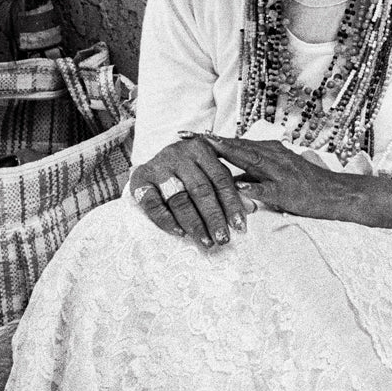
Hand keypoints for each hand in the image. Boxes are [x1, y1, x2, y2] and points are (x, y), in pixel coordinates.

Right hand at [128, 135, 248, 246]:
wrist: (151, 161)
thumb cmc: (189, 170)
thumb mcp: (209, 172)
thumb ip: (228, 187)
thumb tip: (252, 208)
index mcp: (201, 149)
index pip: (221, 179)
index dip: (232, 204)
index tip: (241, 227)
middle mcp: (179, 154)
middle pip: (201, 190)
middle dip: (215, 218)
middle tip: (224, 239)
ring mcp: (158, 166)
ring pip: (180, 199)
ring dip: (194, 224)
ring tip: (207, 242)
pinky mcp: (139, 179)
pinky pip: (153, 204)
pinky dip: (167, 220)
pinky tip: (180, 233)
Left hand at [200, 135, 368, 223]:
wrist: (337, 194)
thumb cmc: (307, 186)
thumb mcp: (278, 176)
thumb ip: (254, 176)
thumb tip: (229, 179)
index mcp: (270, 153)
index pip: (236, 143)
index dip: (212, 139)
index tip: (188, 134)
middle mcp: (274, 157)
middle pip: (238, 147)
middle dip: (212, 142)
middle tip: (187, 137)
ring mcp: (281, 172)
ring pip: (251, 160)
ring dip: (228, 154)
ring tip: (207, 150)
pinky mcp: (288, 190)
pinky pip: (267, 189)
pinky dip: (251, 187)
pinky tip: (236, 188)